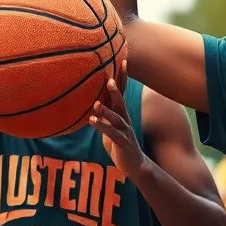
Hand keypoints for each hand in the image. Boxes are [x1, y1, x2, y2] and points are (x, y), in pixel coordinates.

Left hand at [89, 61, 145, 176]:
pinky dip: (101, 126)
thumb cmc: (119, 143)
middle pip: (120, 101)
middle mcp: (124, 119)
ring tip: (96, 103)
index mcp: (121, 113)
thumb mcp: (109, 125)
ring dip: (106, 110)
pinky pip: (110, 133)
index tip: (122, 60)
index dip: (122, 77)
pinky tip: (91, 120)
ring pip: (116, 118)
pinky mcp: (121, 142)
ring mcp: (124, 130)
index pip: (122, 91)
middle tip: (109, 78)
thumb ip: (103, 113)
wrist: (134, 165)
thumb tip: (91, 99)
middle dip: (115, 89)